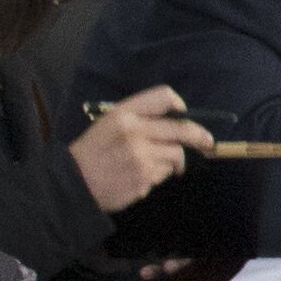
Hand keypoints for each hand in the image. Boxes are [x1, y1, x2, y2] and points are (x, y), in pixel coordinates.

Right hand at [66, 85, 210, 214]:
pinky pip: (164, 174)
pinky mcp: (143, 179)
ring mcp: (140, 157)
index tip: (184, 114)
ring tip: (153, 164)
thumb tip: (177, 117)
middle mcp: (135, 132)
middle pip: (182, 129)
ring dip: (172, 161)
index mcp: (124, 114)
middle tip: (208, 143)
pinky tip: (139, 176)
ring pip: (176, 155)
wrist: (73, 183)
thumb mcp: (109, 123)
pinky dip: (158, 175)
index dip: (179, 104)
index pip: (163, 97)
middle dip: (200, 137)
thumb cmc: (93, 151)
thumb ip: (138, 117)